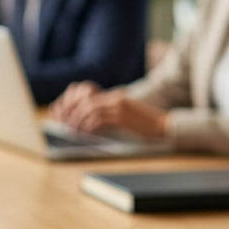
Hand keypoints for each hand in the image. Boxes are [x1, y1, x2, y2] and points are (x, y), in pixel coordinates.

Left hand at [50, 82, 168, 138]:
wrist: (164, 126)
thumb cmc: (143, 125)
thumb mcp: (123, 115)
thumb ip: (107, 114)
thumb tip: (87, 122)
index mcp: (114, 97)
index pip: (86, 95)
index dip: (72, 104)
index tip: (64, 115)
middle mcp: (115, 99)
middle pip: (85, 101)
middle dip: (71, 113)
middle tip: (64, 124)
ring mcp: (119, 107)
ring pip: (90, 109)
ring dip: (78, 120)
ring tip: (73, 130)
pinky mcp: (123, 117)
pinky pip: (100, 119)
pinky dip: (89, 126)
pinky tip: (85, 133)